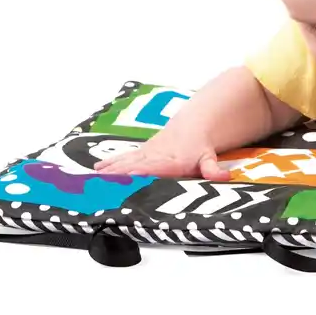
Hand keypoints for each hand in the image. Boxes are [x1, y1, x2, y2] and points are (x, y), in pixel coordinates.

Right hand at [93, 130, 229, 180]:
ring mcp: (144, 154)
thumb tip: (224, 176)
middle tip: (97, 187)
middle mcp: (153, 156)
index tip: (122, 183)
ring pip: (123, 162)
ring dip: (108, 172)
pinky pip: (122, 159)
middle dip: (116, 177)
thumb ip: (213, 168)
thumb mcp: (209, 157)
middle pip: (131, 167)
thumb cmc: (199, 147)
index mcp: (168, 161)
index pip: (150, 170)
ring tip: (90, 180)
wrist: (193, 127)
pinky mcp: (140, 153)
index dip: (136, 175)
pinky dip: (108, 165)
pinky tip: (95, 170)